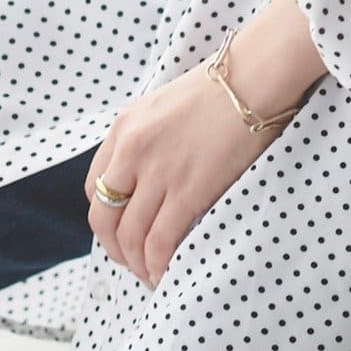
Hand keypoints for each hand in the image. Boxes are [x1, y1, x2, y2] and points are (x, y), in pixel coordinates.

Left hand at [85, 0, 327, 286]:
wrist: (256, 75)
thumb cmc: (226, 86)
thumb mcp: (167, 104)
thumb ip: (150, 137)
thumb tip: (153, 174)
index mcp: (125, 127)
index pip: (94, 185)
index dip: (106, 216)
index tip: (122, 230)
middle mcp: (132, 150)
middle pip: (104, 216)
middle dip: (113, 248)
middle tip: (130, 262)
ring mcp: (159, 171)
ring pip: (130, 235)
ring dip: (136, 263)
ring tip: (150, 274)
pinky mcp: (188, 190)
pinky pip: (160, 241)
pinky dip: (157, 265)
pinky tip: (165, 273)